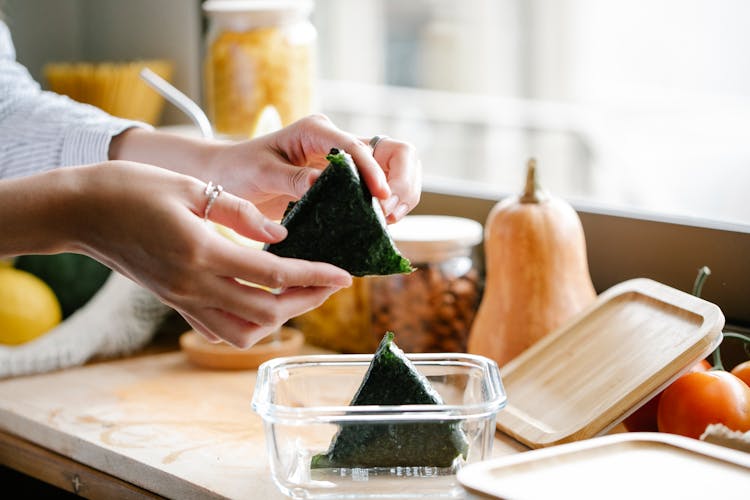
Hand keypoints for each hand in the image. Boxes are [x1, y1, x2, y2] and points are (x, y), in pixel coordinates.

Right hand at [61, 162, 351, 346]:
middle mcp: (193, 285)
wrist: (79, 212)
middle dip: (307, 300)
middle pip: (266, 311)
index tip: (344, 274)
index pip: (273, 275)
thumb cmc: (131, 188)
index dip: (314, 276)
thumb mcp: (189, 186)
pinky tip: (264, 303)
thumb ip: (239, 212)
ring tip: (301, 294)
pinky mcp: (175, 302)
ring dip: (280, 319)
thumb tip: (281, 233)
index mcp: (201, 251)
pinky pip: (219, 330)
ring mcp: (182, 300)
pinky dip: (250, 325)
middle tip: (332, 282)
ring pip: (243, 332)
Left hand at [206, 114, 421, 221]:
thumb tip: (319, 184)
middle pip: (395, 152)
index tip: (381, 200)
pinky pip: (382, 189)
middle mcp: (339, 142)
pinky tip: (380, 224)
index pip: (359, 147)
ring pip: (398, 169)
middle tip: (387, 213)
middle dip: (401, 182)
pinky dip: (390, 206)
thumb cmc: (240, 169)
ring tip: (386, 221)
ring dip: (402, 194)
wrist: (229, 176)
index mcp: (317, 131)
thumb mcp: (261, 172)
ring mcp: (348, 161)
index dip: (375, 172)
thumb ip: (291, 177)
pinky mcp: (349, 181)